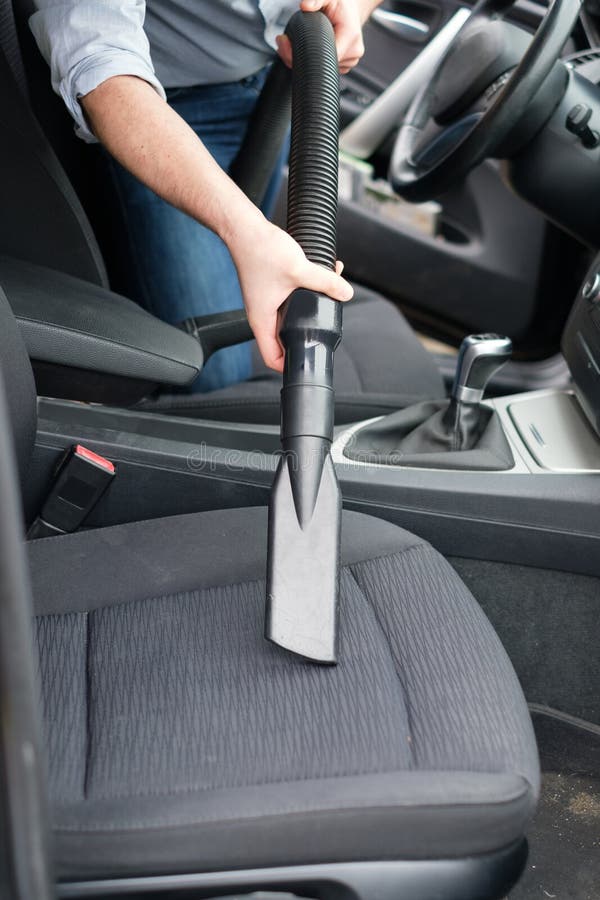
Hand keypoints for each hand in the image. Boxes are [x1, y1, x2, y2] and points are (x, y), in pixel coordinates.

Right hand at [228, 218, 352, 371]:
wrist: (244, 228)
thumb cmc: (259, 250)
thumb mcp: (298, 269)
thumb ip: (325, 282)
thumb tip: (345, 293)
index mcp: (262, 321)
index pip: (273, 358)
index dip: (290, 366)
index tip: (308, 361)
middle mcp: (263, 315)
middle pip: (285, 340)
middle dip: (307, 335)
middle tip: (324, 330)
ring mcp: (266, 302)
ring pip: (291, 318)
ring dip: (310, 310)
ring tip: (328, 297)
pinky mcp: (271, 289)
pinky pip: (291, 299)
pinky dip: (306, 292)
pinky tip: (321, 276)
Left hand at [277, 0, 371, 73]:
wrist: (351, 11)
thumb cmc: (341, 4)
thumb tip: (305, 6)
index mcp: (350, 38)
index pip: (324, 57)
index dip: (303, 54)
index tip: (287, 44)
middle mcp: (352, 53)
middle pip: (319, 65)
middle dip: (298, 56)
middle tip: (284, 41)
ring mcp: (349, 62)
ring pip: (320, 69)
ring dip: (305, 59)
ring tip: (298, 43)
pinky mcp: (344, 66)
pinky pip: (324, 68)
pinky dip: (313, 61)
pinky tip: (309, 49)